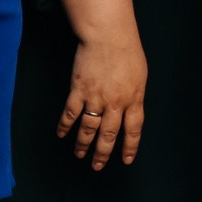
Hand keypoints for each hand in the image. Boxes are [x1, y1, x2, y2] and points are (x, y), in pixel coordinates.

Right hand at [59, 29, 145, 169]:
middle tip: (97, 166)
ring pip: (88, 129)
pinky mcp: (78, 91)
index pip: (133, 129)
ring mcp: (96, 98)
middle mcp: (115, 103)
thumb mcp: (140, 74)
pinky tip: (62, 134)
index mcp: (134, 98)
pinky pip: (70, 114)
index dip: (130, 146)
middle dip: (103, 153)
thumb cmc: (127, 50)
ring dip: (83, 144)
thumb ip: (134, 94)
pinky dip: (65, 126)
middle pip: (109, 134)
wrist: (108, 34)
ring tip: (79, 155)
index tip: (127, 160)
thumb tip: (130, 109)